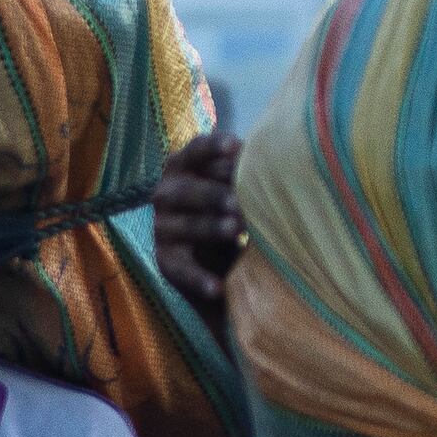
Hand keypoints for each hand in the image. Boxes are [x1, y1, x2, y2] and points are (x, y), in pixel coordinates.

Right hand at [150, 129, 245, 318]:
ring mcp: (162, 228)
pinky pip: (182, 270)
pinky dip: (199, 279)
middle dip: (214, 195)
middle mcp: (165, 194)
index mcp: (181, 166)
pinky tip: (218, 288)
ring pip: (187, 227)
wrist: (209, 253)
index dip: (214, 148)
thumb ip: (242, 169)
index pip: (195, 151)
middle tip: (239, 203)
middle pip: (187, 191)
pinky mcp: (166, 260)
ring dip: (211, 228)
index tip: (235, 148)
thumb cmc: (227, 205)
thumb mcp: (231, 184)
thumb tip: (273, 159)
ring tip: (236, 233)